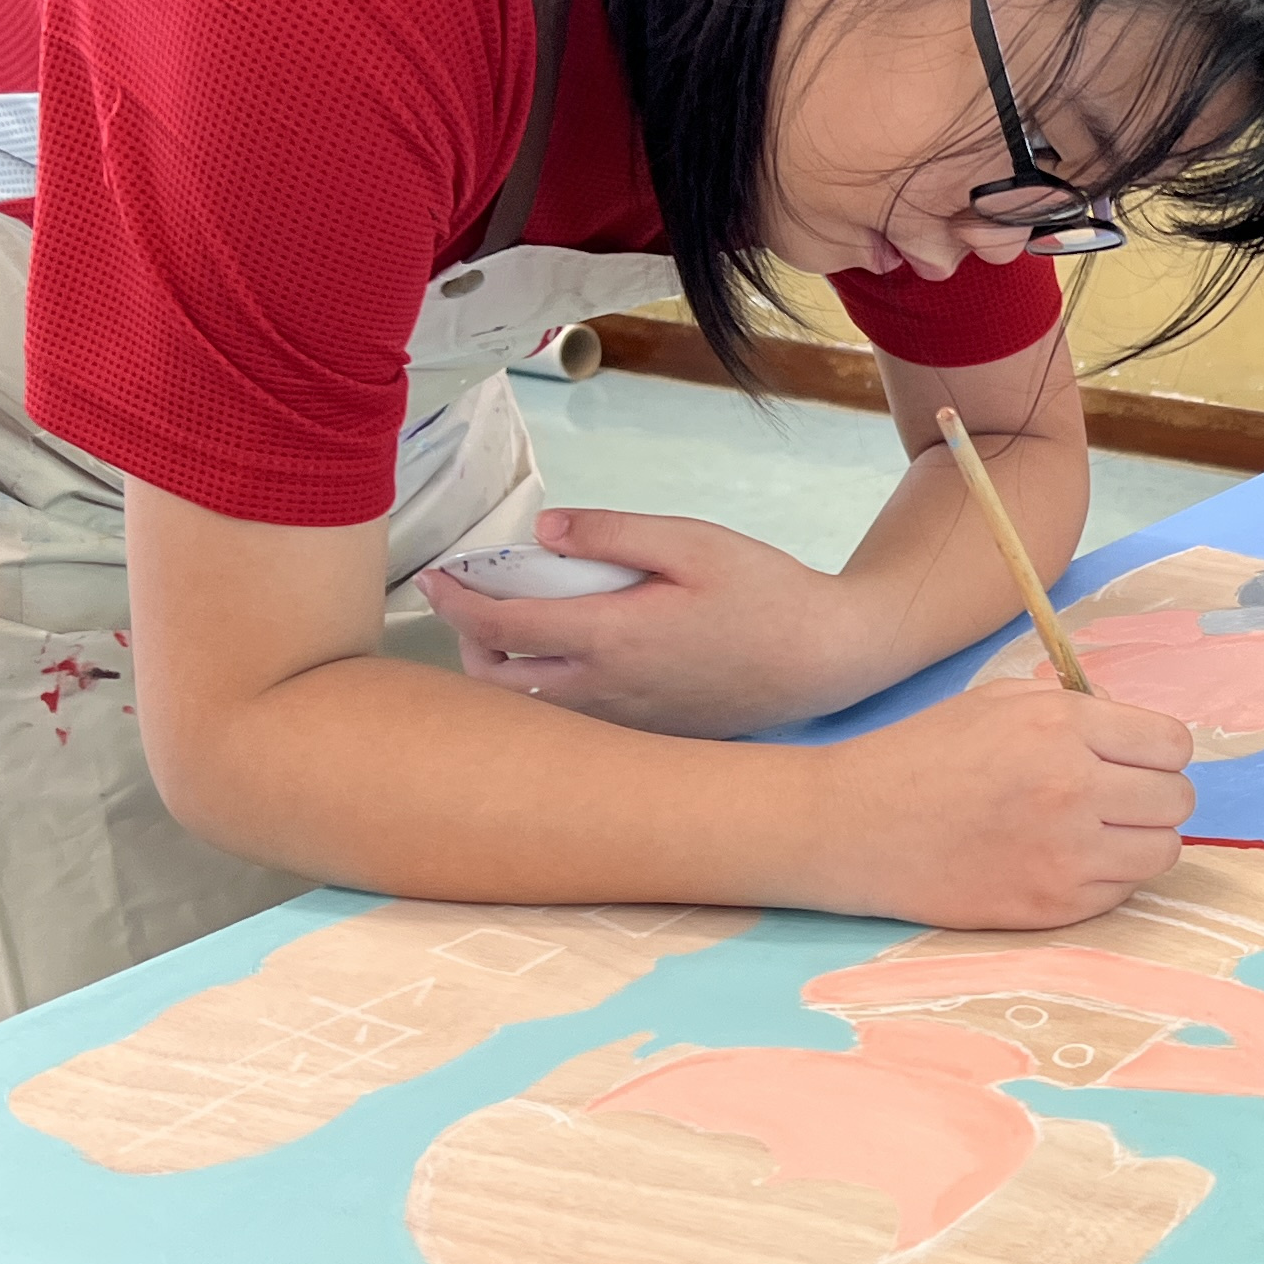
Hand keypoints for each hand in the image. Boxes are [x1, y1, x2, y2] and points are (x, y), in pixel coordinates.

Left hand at [421, 509, 883, 735]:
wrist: (826, 660)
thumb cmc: (766, 593)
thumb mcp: (692, 542)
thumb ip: (613, 533)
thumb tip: (544, 531)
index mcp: (612, 637)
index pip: (503, 624)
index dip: (458, 598)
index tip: (437, 575)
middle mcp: (607, 690)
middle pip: (500, 680)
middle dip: (468, 640)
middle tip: (471, 601)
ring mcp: (625, 720)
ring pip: (533, 706)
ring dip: (504, 670)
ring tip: (513, 629)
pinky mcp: (647, 733)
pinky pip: (572, 718)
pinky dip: (545, 689)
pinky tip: (566, 657)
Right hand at [802, 682, 1193, 927]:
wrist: (854, 827)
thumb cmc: (923, 755)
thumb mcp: (998, 702)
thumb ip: (1075, 708)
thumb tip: (1134, 729)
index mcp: (1061, 726)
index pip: (1172, 744)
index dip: (1158, 751)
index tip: (1135, 759)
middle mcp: (1072, 787)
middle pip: (1177, 800)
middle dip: (1154, 795)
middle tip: (1117, 798)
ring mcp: (1065, 854)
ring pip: (1163, 851)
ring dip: (1140, 840)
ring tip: (1099, 832)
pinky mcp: (1051, 906)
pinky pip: (1123, 893)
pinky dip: (1107, 878)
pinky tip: (1065, 861)